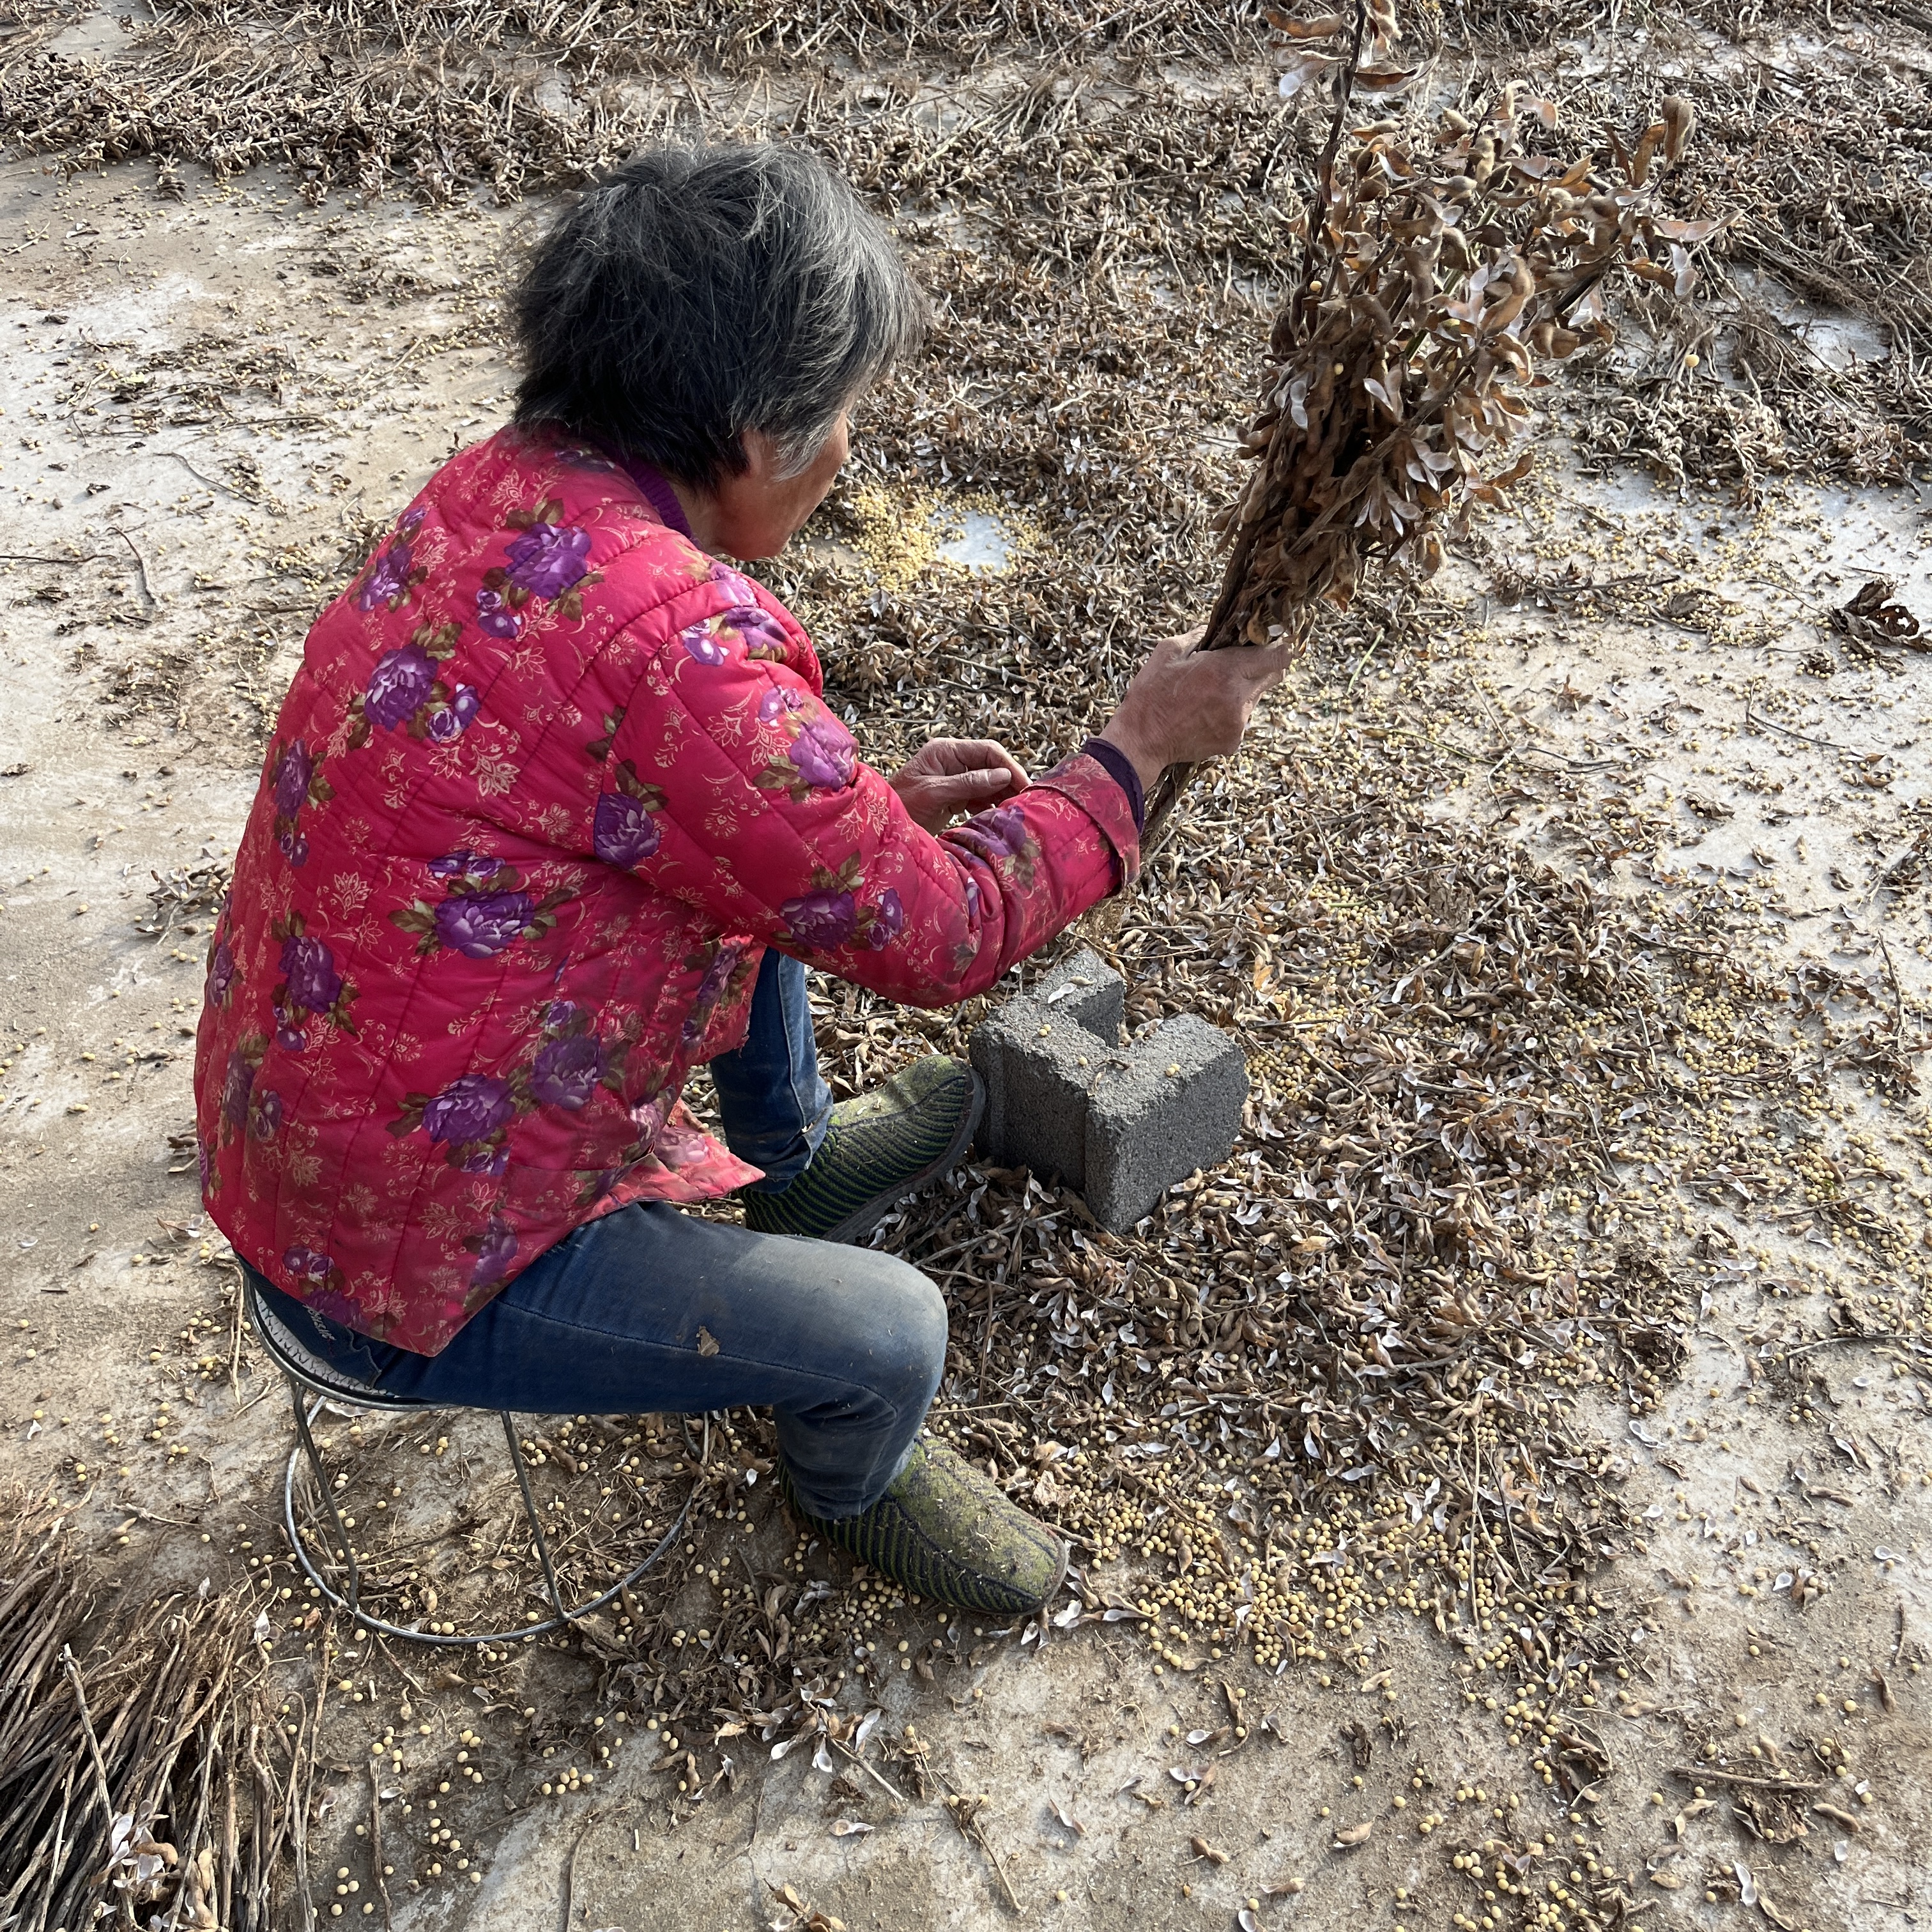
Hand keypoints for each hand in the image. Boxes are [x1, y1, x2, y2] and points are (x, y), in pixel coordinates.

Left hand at [889, 737, 1029, 832]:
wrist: (880, 827)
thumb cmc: (900, 805)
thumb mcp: (934, 793)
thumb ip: (968, 783)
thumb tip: (1003, 776)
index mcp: (946, 751)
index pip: (988, 751)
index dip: (1009, 767)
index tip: (1024, 785)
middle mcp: (952, 760)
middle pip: (992, 767)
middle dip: (1009, 783)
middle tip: (1025, 803)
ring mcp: (954, 778)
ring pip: (989, 783)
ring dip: (1002, 796)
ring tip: (1015, 813)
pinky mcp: (955, 796)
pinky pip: (980, 798)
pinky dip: (991, 807)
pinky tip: (998, 818)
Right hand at [1097, 626, 1292, 790]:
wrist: (1141, 740)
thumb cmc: (1151, 694)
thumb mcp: (1168, 652)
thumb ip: (1198, 635)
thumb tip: (1215, 627)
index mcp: (1226, 670)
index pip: (1277, 656)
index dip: (1279, 648)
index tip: (1272, 644)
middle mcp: (1239, 697)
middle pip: (1273, 676)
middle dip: (1261, 667)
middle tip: (1238, 666)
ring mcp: (1238, 722)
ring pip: (1255, 698)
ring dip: (1241, 691)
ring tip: (1210, 695)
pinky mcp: (1233, 741)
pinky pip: (1242, 720)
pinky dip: (1230, 714)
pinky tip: (1204, 714)